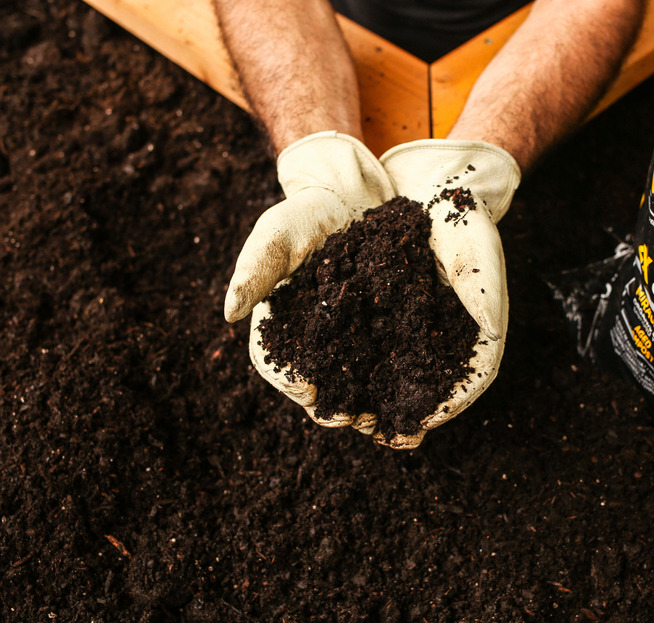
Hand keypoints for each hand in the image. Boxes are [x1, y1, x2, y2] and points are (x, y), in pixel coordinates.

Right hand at [225, 131, 394, 424]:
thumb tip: (229, 313)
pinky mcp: (375, 333)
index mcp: (279, 322)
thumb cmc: (306, 214)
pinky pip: (379, 367)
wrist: (351, 200)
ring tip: (381, 420)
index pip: (274, 361)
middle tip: (353, 419)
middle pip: (312, 385)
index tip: (310, 392)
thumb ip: (255, 268)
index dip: (289, 381)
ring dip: (361, 407)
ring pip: (346, 385)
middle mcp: (309, 339)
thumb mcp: (278, 232)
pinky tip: (406, 402)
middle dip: (331, 408)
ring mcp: (343, 339)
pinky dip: (389, 389)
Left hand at [374, 138, 520, 448]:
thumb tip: (491, 330)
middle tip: (374, 431)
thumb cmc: (465, 220)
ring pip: (402, 375)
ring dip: (377, 399)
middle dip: (403, 415)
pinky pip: (374, 347)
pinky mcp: (391, 314)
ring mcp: (419, 328)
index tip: (420, 426)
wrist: (435, 188)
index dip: (449, 407)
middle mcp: (448, 337)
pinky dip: (357, 366)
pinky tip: (331, 376)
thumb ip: (482, 290)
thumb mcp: (475, 248)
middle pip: (432, 388)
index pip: (473, 380)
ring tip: (348, 415)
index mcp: (478, 331)